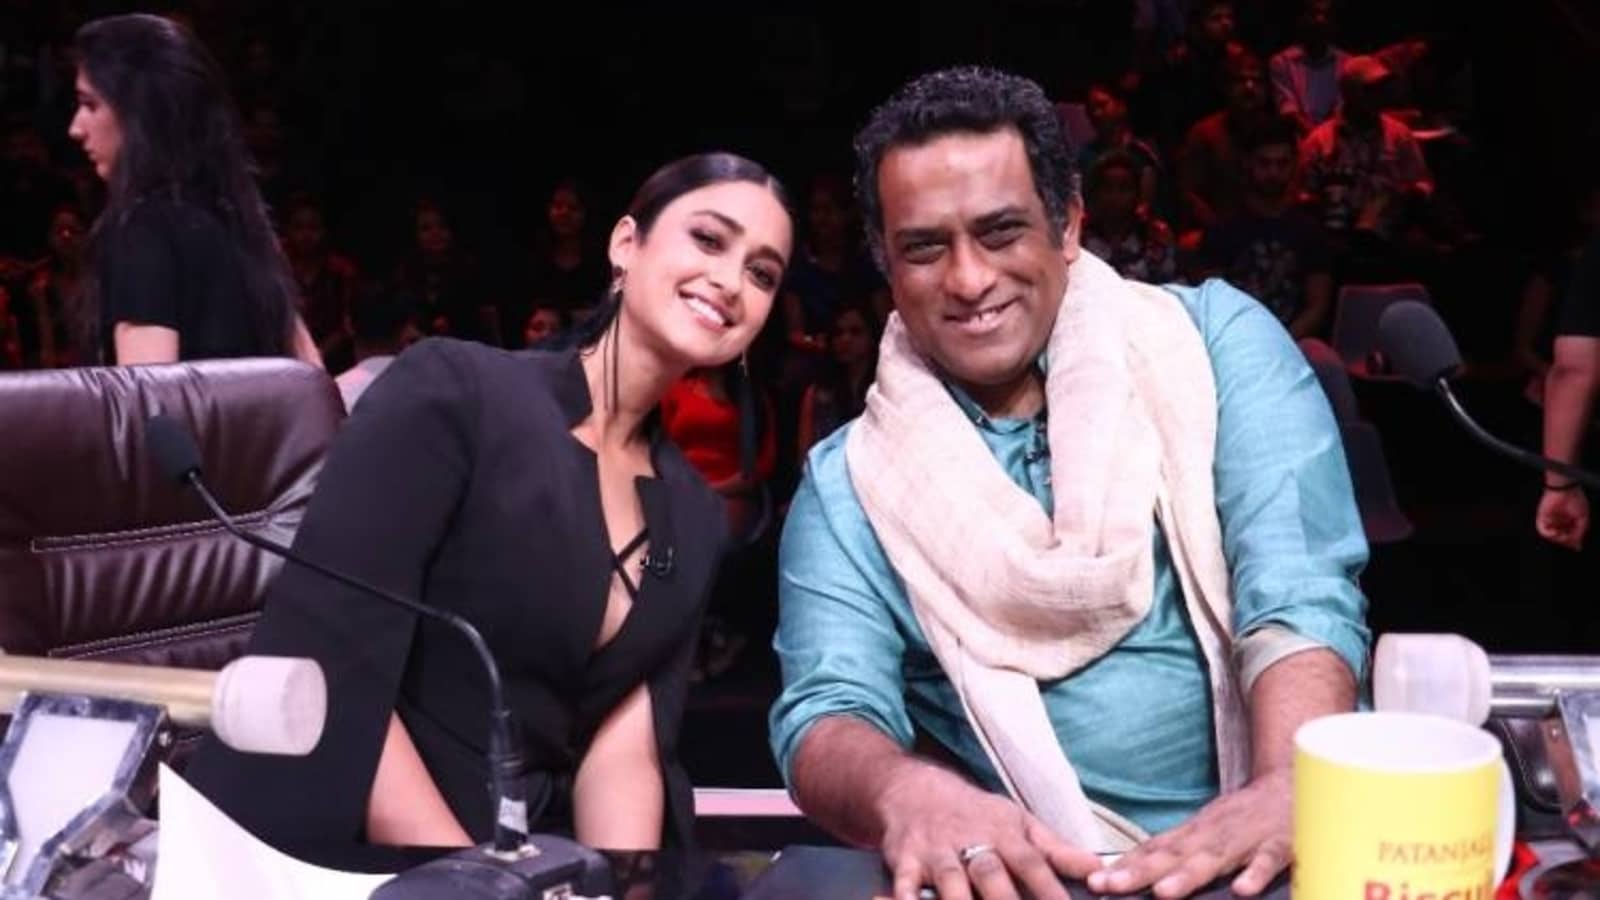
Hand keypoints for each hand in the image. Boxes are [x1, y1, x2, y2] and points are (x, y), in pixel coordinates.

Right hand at [878, 768, 1100, 899]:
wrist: (914, 788)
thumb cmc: (974, 813)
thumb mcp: (1017, 822)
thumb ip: (1056, 850)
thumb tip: (1099, 869)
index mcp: (1003, 833)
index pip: (1031, 863)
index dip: (1049, 890)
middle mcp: (970, 841)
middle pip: (990, 875)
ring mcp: (936, 851)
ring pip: (950, 881)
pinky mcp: (904, 860)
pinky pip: (904, 882)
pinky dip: (906, 897)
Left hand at [1087, 769, 1289, 897]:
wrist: (1293, 785)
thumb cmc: (1243, 818)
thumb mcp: (1205, 831)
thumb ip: (1175, 852)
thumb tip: (1131, 871)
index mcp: (1193, 833)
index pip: (1152, 850)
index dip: (1123, 867)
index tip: (1094, 882)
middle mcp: (1212, 835)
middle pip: (1172, 856)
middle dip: (1139, 873)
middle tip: (1108, 887)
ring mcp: (1245, 840)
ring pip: (1213, 860)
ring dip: (1187, 876)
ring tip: (1162, 893)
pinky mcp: (1279, 845)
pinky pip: (1268, 861)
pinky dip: (1255, 874)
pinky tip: (1242, 891)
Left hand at [1536, 487, 1589, 549]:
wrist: (1565, 490)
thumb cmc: (1576, 501)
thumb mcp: (1583, 519)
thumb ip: (1580, 533)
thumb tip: (1577, 546)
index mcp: (1570, 522)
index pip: (1570, 537)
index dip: (1573, 543)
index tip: (1576, 547)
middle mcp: (1560, 522)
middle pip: (1561, 539)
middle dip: (1566, 542)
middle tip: (1569, 540)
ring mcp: (1551, 520)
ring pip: (1552, 537)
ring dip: (1558, 539)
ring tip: (1563, 536)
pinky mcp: (1542, 517)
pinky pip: (1542, 530)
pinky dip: (1549, 534)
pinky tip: (1555, 532)